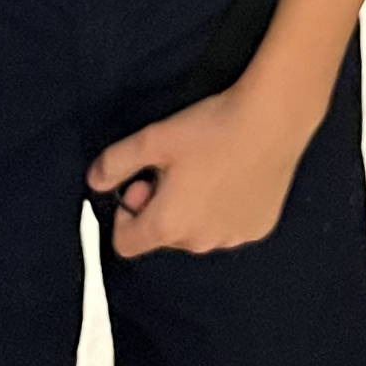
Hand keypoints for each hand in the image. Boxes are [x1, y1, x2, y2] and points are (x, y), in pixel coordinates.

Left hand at [88, 80, 315, 259]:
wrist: (272, 121)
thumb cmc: (209, 129)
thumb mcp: (153, 139)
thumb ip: (115, 163)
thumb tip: (94, 181)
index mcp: (168, 225)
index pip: (126, 245)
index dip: (125, 214)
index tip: (142, 182)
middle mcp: (200, 243)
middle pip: (164, 237)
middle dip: (161, 209)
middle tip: (175, 170)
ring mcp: (233, 238)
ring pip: (198, 233)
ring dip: (194, 212)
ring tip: (208, 170)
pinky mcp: (259, 228)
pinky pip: (230, 227)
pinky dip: (225, 210)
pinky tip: (234, 176)